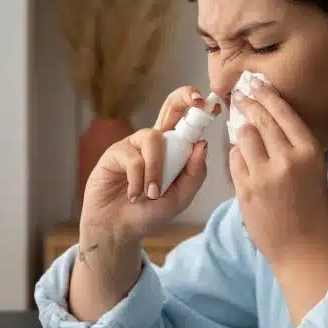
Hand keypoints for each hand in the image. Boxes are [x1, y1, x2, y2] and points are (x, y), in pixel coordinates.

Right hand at [81, 86, 212, 245]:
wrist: (120, 230)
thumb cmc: (149, 212)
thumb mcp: (180, 198)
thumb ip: (194, 174)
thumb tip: (202, 144)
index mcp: (174, 149)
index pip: (187, 120)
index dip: (198, 108)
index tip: (212, 104)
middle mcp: (155, 141)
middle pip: (170, 106)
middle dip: (184, 97)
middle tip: (196, 100)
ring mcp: (134, 144)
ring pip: (154, 140)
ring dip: (156, 170)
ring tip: (152, 194)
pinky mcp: (115, 153)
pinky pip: (133, 159)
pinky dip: (138, 181)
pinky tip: (134, 195)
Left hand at [228, 79, 327, 266]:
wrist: (304, 251)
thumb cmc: (314, 213)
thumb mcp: (315, 173)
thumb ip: (295, 149)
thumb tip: (270, 124)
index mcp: (310, 153)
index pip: (284, 114)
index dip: (267, 96)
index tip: (256, 84)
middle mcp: (287, 159)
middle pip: (261, 120)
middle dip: (248, 104)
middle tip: (239, 94)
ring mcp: (264, 175)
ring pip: (243, 137)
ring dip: (240, 130)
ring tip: (240, 125)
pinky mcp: (245, 190)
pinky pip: (234, 161)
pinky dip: (235, 155)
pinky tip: (239, 155)